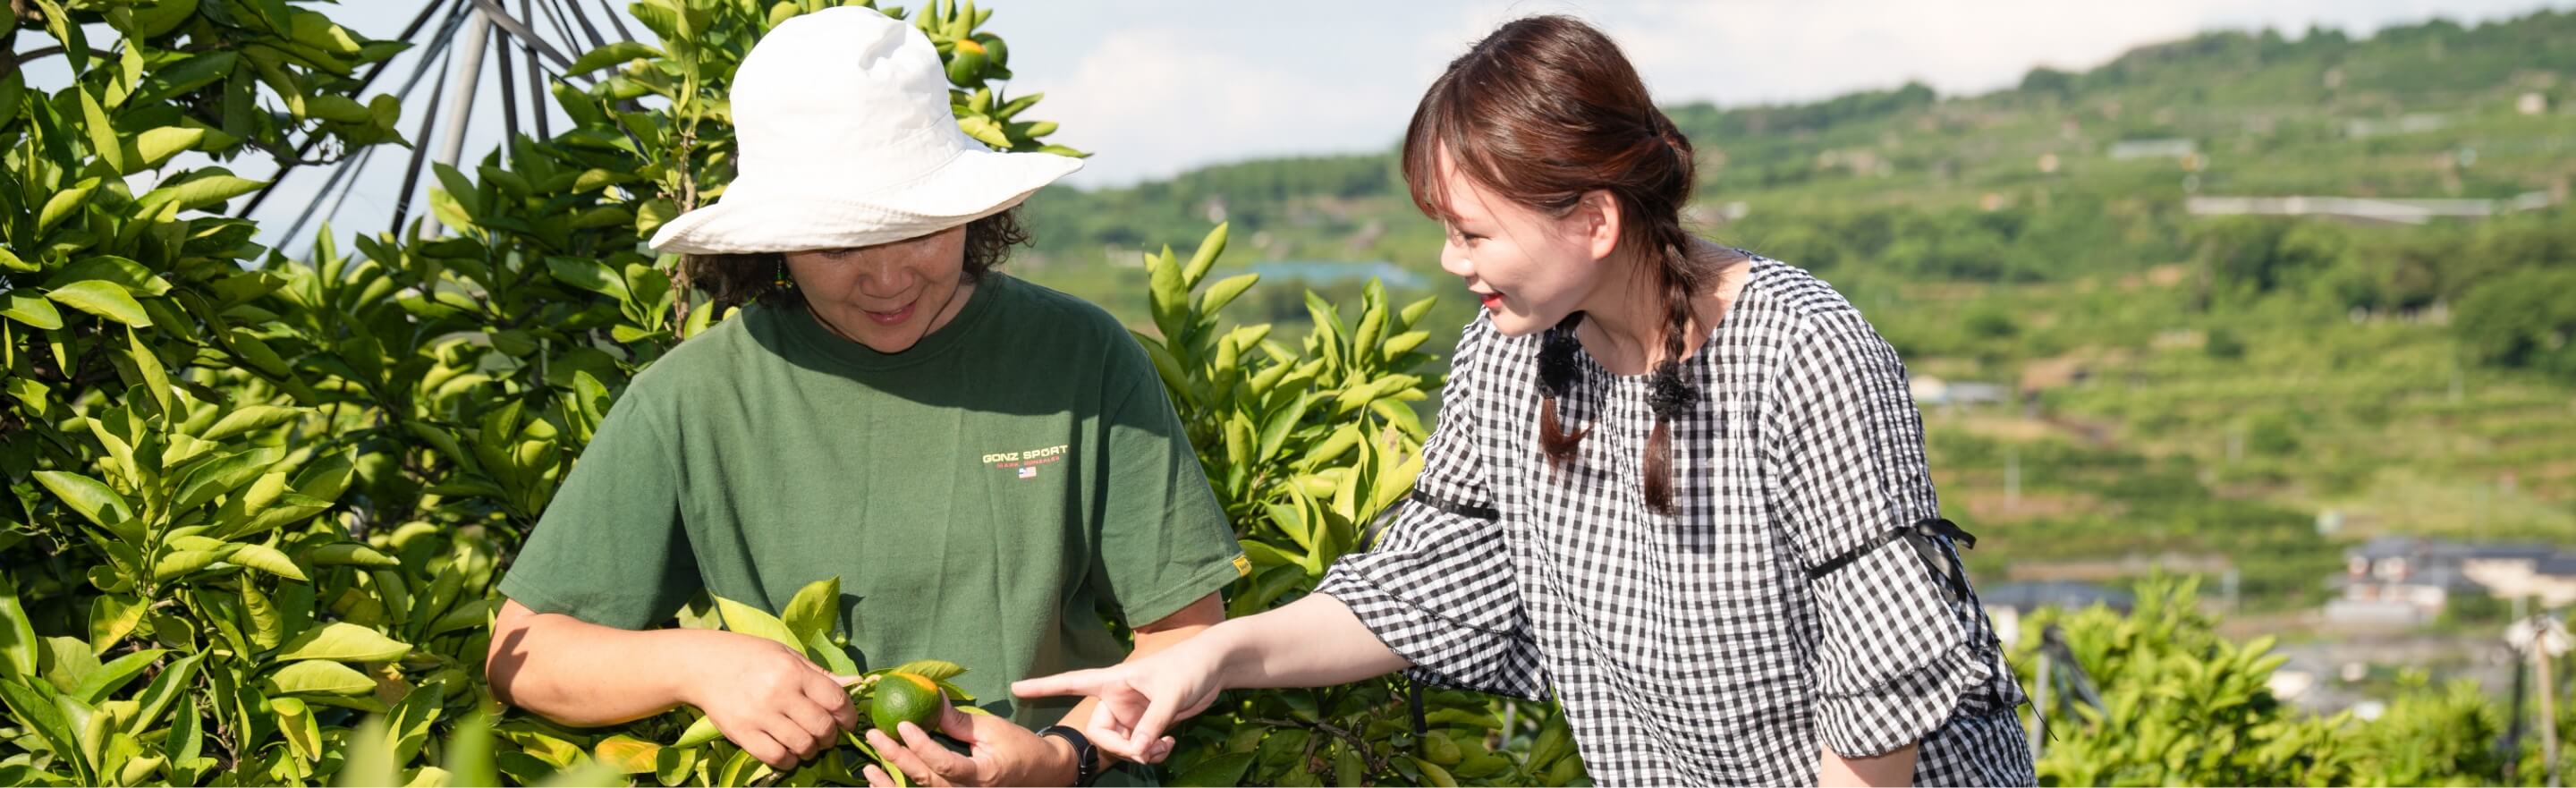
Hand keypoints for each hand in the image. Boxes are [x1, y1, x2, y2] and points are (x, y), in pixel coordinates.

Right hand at [674, 631, 859, 771]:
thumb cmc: (750, 656)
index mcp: (793, 672)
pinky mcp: (742, 734)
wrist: (702, 665)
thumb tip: (855, 683)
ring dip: (811, 750)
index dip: (848, 715)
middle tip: (827, 735)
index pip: (835, 700)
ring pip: (802, 746)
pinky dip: (788, 760)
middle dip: (831, 736)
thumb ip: (820, 674)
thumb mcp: (787, 655)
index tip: (847, 721)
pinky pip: (776, 757)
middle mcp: (778, 694)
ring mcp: (759, 716)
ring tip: (808, 743)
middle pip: (821, 727)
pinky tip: (788, 751)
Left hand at [860, 706, 1078, 786]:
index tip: (903, 724)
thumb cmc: (1019, 747)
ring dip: (891, 782)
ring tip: (869, 767)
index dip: (921, 745)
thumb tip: (932, 698)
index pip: (945, 764)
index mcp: (982, 775)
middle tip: (875, 736)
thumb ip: (959, 721)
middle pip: (926, 780)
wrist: (1040, 772)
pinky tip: (879, 781)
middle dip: (897, 757)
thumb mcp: (992, 729)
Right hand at [1010, 644, 1224, 763]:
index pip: (1071, 682)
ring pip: (1121, 745)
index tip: (1015, 687)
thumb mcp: (1171, 694)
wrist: (1215, 666)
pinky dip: (1151, 752)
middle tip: (1144, 752)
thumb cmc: (1190, 667)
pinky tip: (1169, 746)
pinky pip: (1139, 746)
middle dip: (1119, 748)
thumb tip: (1136, 749)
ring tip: (1163, 748)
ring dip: (1140, 753)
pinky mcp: (1147, 724)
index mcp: (1113, 680)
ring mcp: (1132, 714)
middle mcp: (1118, 699)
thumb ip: (1153, 723)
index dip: (1043, 687)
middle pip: (1099, 733)